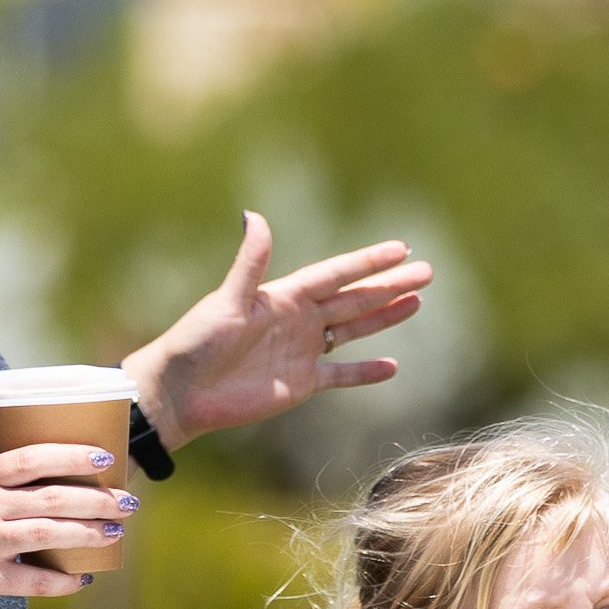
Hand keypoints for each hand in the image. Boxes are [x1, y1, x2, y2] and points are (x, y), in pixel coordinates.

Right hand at [0, 444, 131, 608]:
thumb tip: (40, 486)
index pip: (30, 459)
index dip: (70, 456)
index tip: (103, 457)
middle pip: (50, 497)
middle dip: (95, 498)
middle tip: (126, 500)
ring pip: (48, 534)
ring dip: (87, 533)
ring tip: (114, 533)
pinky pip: (32, 580)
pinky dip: (60, 581)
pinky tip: (81, 580)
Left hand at [122, 213, 431, 446]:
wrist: (181, 393)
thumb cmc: (196, 342)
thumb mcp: (227, 301)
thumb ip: (250, 262)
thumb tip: (253, 215)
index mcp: (284, 296)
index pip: (336, 275)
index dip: (369, 262)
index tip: (401, 248)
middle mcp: (298, 320)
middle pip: (354, 299)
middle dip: (390, 285)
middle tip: (427, 272)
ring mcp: (301, 351)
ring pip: (354, 330)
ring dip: (384, 316)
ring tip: (417, 301)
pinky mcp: (300, 383)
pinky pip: (341, 373)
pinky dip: (365, 371)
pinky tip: (392, 365)